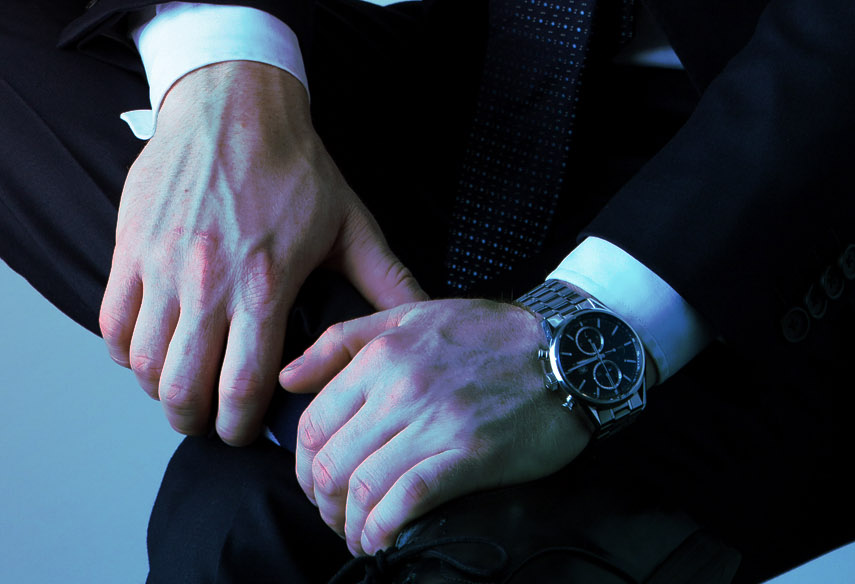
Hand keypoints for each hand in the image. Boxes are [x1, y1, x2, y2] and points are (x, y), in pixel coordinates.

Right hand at [99, 61, 425, 443]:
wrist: (235, 102)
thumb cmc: (293, 162)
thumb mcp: (349, 221)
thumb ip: (386, 279)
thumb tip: (425, 317)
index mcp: (265, 282)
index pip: (242, 388)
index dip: (240, 425)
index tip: (243, 429)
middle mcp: (208, 281)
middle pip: (183, 389)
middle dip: (194, 419)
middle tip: (206, 417)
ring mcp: (163, 264)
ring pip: (144, 363)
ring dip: (158, 387)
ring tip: (178, 384)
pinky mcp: (130, 246)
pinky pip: (111, 323)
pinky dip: (123, 350)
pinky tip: (146, 347)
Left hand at [278, 298, 589, 556]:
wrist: (566, 350)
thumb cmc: (489, 334)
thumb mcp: (411, 315)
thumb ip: (344, 342)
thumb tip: (288, 376)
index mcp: (383, 354)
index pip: (313, 423)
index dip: (304, 466)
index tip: (318, 482)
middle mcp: (401, 388)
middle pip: (329, 464)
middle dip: (323, 504)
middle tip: (337, 515)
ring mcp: (434, 423)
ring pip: (361, 488)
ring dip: (349, 525)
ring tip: (359, 534)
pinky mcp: (467, 456)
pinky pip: (405, 503)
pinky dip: (382, 531)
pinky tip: (381, 540)